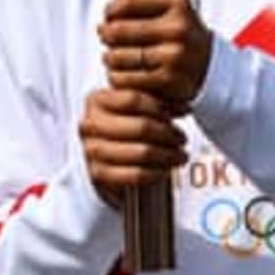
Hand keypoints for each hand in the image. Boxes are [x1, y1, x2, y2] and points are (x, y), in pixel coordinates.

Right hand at [81, 87, 188, 208]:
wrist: (108, 161)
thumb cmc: (126, 129)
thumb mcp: (137, 108)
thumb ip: (156, 102)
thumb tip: (183, 109)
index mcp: (96, 100)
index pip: (134, 99)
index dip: (162, 106)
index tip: (184, 112)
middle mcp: (89, 124)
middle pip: (140, 126)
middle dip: (168, 134)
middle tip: (182, 138)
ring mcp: (91, 150)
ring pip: (141, 151)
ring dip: (166, 155)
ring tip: (180, 155)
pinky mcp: (97, 174)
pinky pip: (134, 174)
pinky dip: (155, 173)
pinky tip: (166, 170)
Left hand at [99, 0, 213, 103]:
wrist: (210, 69)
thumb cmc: (181, 37)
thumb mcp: (173, 11)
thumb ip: (143, 4)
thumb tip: (108, 13)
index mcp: (179, 5)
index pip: (131, 1)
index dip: (112, 8)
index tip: (108, 15)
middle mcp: (178, 28)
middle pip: (119, 29)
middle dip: (106, 34)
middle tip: (105, 37)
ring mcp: (174, 55)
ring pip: (118, 56)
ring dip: (108, 58)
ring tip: (111, 58)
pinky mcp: (167, 80)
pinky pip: (125, 78)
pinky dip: (116, 77)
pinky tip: (119, 74)